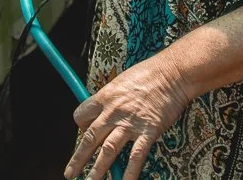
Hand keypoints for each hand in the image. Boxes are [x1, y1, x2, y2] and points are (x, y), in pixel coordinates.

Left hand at [64, 55, 191, 179]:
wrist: (172, 73)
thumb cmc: (149, 73)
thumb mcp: (121, 81)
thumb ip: (111, 98)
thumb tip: (106, 109)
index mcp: (105, 97)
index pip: (82, 115)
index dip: (80, 126)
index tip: (84, 132)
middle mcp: (113, 112)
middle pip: (89, 138)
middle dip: (78, 158)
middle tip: (70, 173)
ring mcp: (129, 123)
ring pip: (107, 150)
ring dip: (97, 170)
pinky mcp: (147, 131)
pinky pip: (135, 156)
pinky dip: (129, 172)